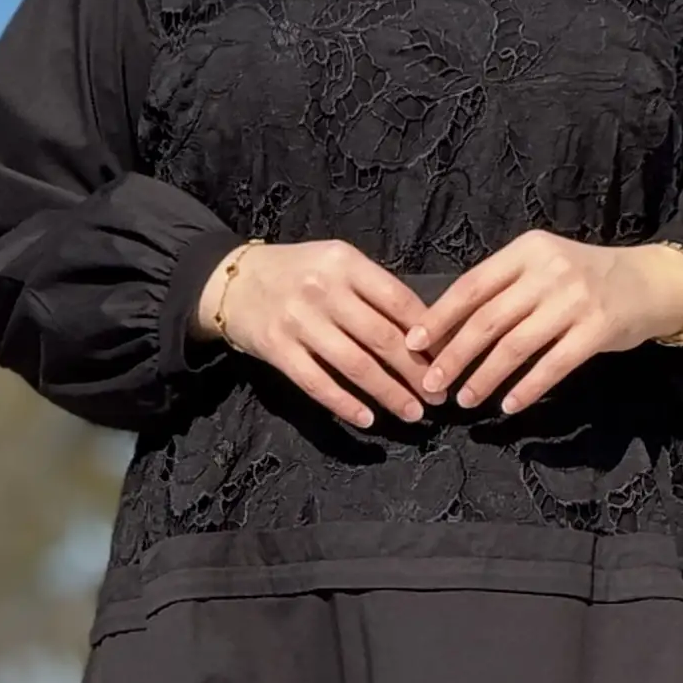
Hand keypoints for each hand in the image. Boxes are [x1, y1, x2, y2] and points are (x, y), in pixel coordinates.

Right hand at [196, 237, 434, 427]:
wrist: (234, 281)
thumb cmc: (297, 273)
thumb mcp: (336, 264)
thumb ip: (373, 289)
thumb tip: (426, 330)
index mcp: (345, 263)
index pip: (398, 300)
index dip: (428, 333)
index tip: (448, 358)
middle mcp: (323, 290)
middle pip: (382, 337)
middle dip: (416, 371)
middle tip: (439, 395)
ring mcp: (298, 321)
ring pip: (355, 365)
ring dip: (389, 393)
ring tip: (413, 413)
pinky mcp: (277, 350)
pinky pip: (318, 383)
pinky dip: (345, 404)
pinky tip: (368, 419)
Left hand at [408, 234, 682, 415]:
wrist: (650, 281)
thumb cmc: (585, 278)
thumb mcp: (543, 266)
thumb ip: (503, 287)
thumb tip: (447, 326)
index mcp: (527, 251)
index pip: (472, 286)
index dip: (440, 317)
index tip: (414, 344)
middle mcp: (549, 271)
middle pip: (488, 319)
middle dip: (454, 355)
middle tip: (432, 383)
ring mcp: (575, 300)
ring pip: (515, 345)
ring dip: (485, 377)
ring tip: (464, 399)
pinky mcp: (597, 329)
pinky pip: (553, 365)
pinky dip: (527, 388)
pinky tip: (509, 405)